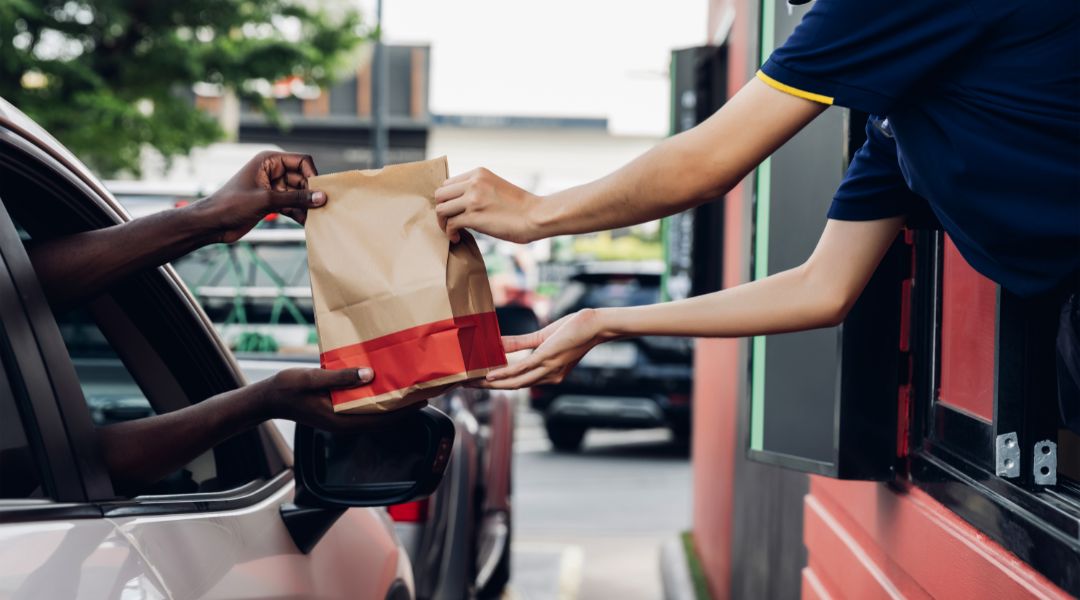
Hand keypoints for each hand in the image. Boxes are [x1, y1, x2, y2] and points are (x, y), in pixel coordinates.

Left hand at [197, 151, 323, 243]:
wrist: (212, 223)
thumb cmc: (231, 204)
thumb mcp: (266, 200)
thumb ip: (296, 198)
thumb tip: (321, 197)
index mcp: (269, 161)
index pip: (301, 161)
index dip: (313, 174)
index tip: (320, 192)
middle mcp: (273, 172)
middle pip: (303, 179)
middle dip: (311, 193)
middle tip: (322, 209)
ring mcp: (273, 188)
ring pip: (299, 194)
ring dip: (307, 206)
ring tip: (316, 219)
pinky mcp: (272, 203)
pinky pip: (292, 205)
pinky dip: (299, 213)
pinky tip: (307, 224)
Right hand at [259, 367, 423, 432]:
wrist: (268, 397)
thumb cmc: (288, 387)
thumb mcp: (313, 378)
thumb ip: (340, 378)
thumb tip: (369, 374)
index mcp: (340, 420)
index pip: (380, 419)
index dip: (403, 412)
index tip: (422, 401)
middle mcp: (344, 423)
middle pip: (381, 418)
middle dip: (402, 408)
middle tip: (422, 392)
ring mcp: (341, 419)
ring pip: (373, 414)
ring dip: (390, 403)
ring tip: (408, 389)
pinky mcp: (337, 412)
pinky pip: (362, 408)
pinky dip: (376, 399)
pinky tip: (383, 386)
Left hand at [434, 168, 541, 243]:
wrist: (536, 216)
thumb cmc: (521, 207)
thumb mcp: (497, 187)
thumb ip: (479, 190)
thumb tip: (463, 203)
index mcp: (479, 173)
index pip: (448, 183)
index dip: (447, 199)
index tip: (453, 210)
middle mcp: (473, 183)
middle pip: (440, 194)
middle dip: (442, 209)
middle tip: (449, 221)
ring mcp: (473, 199)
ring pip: (441, 209)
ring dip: (443, 223)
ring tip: (452, 231)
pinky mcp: (474, 216)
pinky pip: (450, 224)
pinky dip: (450, 233)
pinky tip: (457, 238)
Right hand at [477, 309, 607, 388]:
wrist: (595, 325)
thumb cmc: (573, 330)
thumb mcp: (542, 338)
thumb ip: (520, 343)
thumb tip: (498, 343)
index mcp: (548, 375)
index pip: (518, 383)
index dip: (497, 385)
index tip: (477, 383)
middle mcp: (548, 377)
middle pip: (512, 387)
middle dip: (488, 388)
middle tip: (466, 386)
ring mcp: (547, 369)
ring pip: (514, 382)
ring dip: (491, 384)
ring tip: (472, 382)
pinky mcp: (546, 358)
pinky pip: (521, 369)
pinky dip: (503, 373)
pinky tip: (489, 375)